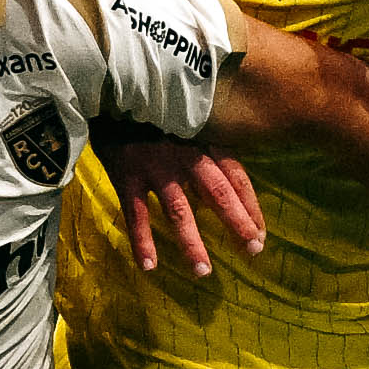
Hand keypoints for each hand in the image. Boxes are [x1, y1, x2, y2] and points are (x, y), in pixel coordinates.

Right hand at [103, 131, 263, 277]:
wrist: (107, 96)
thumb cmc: (149, 117)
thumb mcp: (183, 127)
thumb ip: (202, 153)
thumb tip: (219, 196)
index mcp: (202, 141)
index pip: (235, 176)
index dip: (251, 206)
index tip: (261, 233)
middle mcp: (184, 153)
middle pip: (217, 192)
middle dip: (237, 223)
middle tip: (252, 251)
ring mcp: (155, 165)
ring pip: (179, 210)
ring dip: (192, 243)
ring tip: (203, 272)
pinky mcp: (126, 175)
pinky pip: (136, 214)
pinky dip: (142, 241)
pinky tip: (149, 266)